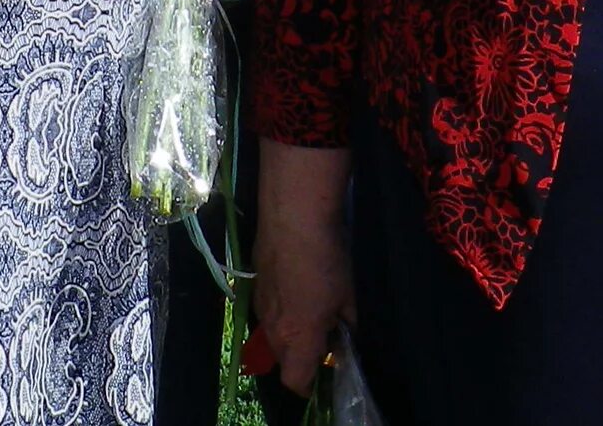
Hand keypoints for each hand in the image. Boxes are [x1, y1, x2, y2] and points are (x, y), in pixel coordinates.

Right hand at [254, 143, 355, 396]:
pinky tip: (295, 285)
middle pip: (282, 359)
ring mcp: (260, 304)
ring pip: (272, 334)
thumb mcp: (348, 298)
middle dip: (300, 357)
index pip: (295, 380)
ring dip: (289, 332)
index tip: (324, 376)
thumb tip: (346, 335)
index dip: (309, 386)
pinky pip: (266, 310)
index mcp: (298, 338)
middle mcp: (273, 328)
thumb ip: (347, 326)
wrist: (292, 216)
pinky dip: (280, 309)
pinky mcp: (253, 283)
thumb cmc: (326, 261)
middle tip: (323, 339)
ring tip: (309, 310)